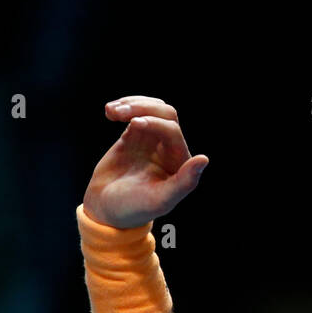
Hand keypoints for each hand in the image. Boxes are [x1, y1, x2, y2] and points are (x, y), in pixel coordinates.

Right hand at [82, 96, 208, 228]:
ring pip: (151, 109)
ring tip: (111, 111)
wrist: (107, 209)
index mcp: (180, 163)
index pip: (172, 130)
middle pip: (164, 113)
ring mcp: (152, 141)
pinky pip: (134, 113)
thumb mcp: (160, 200)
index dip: (154, 123)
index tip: (133, 125)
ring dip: (132, 104)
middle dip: (142, 108)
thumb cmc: (135, 209)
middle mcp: (169, 150)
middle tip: (117, 113)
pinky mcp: (134, 136)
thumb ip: (184, 182)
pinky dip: (123, 107)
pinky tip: (109, 112)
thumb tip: (204, 159)